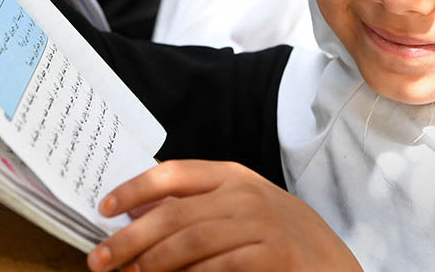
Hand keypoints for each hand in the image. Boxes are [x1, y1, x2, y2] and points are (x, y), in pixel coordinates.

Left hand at [87, 160, 361, 271]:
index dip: (134, 188)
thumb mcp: (239, 210)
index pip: (174, 173)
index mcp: (232, 176)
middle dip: (130, 239)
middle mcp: (245, 194)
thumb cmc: (277, 238)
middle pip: (174, 213)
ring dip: (153, 263)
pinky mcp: (275, 256)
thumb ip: (196, 207)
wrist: (333, 265)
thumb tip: (135, 214)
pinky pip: (219, 268)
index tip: (103, 208)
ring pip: (191, 243)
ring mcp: (262, 225)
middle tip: (101, 260)